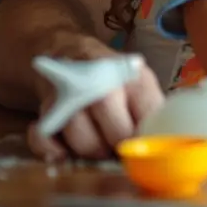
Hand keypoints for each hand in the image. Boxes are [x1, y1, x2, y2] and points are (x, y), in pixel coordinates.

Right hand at [27, 37, 163, 160]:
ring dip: (92, 151)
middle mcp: (105, 85)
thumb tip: (159, 142)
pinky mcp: (48, 108)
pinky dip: (53, 151)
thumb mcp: (141, 85)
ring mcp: (75, 96)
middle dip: (121, 148)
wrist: (72, 54)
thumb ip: (151, 110)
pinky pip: (47, 140)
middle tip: (120, 145)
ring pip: (85, 143)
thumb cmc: (114, 79)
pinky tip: (63, 150)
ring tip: (98, 141)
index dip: (148, 138)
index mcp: (135, 79)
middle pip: (119, 134)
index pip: (150, 118)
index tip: (145, 143)